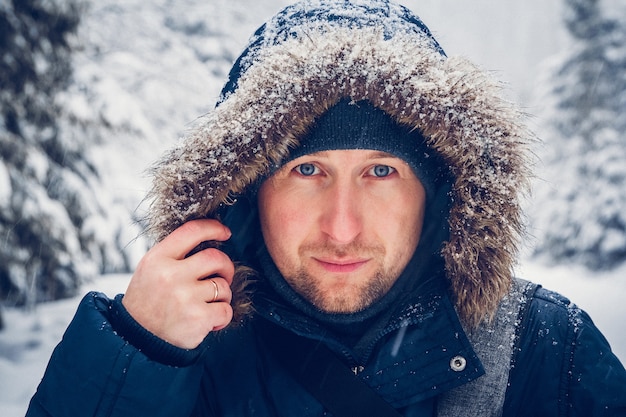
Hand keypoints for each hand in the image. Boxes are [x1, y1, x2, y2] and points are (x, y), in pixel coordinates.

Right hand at [122, 219, 234, 348]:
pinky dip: (223, 316)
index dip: (214, 228)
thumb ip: (174, 254)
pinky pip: (226, 310)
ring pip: (223, 286)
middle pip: (216, 258)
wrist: (135, 340)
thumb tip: (209, 239)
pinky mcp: (197, 318)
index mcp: (158, 259)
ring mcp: (185, 297)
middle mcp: (170, 275)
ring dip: (222, 295)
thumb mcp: (150, 269)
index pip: (192, 231)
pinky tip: (210, 320)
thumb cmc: (148, 302)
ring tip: (207, 304)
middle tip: (223, 276)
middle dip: (226, 266)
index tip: (225, 232)